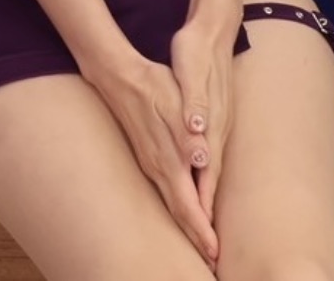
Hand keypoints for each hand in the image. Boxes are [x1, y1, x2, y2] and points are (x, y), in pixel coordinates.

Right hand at [92, 54, 218, 268]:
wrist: (118, 75)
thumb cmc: (151, 86)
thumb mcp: (174, 104)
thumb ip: (187, 135)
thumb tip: (201, 161)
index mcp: (168, 159)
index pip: (188, 204)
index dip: (202, 230)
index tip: (215, 252)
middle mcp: (158, 167)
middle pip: (179, 211)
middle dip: (196, 236)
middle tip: (211, 259)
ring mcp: (150, 162)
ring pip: (172, 203)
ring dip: (187, 224)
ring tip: (201, 242)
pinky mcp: (147, 155)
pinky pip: (165, 192)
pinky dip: (178, 208)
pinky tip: (182, 209)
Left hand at [170, 20, 236, 226]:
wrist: (211, 32)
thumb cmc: (196, 53)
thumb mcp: (191, 75)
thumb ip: (195, 104)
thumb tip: (198, 133)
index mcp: (208, 124)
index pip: (204, 175)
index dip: (203, 206)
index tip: (204, 236)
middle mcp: (214, 131)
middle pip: (207, 181)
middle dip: (205, 214)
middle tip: (207, 248)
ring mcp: (215, 126)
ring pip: (208, 173)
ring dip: (203, 200)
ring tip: (201, 229)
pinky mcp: (212, 121)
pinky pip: (207, 159)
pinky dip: (203, 180)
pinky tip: (199, 187)